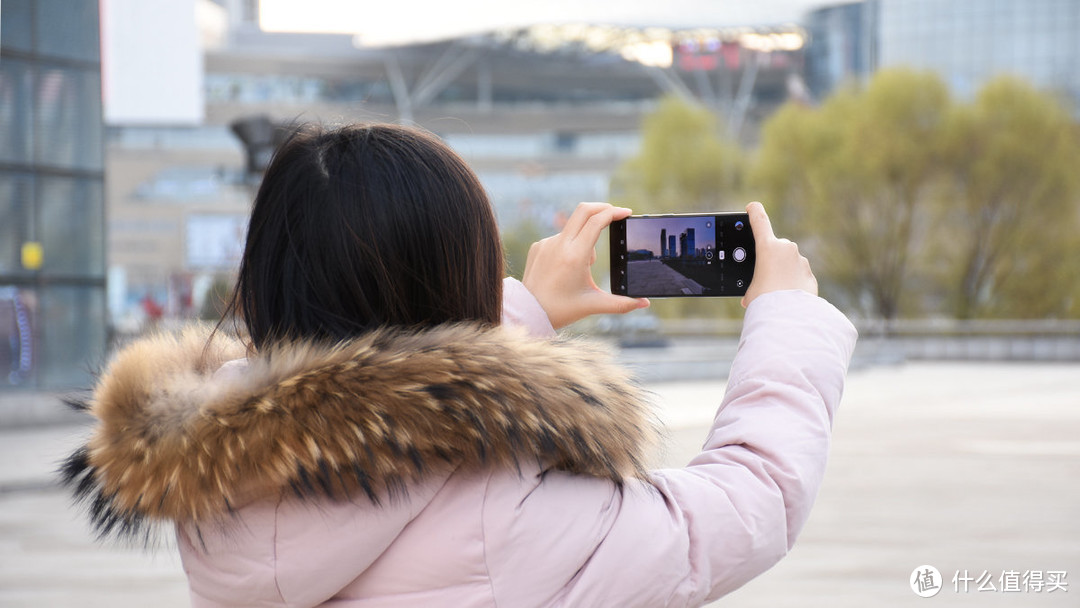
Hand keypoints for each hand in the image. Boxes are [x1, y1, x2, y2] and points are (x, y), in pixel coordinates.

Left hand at [522, 202, 649, 328]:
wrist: (528, 313)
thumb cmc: (561, 309)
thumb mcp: (593, 305)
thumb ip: (622, 303)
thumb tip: (645, 303)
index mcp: (574, 256)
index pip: (596, 221)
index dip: (614, 213)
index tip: (626, 213)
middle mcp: (559, 244)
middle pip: (584, 210)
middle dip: (603, 208)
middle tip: (615, 215)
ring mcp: (546, 243)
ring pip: (573, 229)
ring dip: (585, 239)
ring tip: (582, 268)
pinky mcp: (538, 246)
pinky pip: (560, 238)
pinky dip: (570, 246)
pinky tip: (566, 268)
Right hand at [741, 201, 817, 307]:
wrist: (788, 316)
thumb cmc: (765, 300)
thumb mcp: (750, 291)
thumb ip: (754, 284)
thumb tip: (753, 294)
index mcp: (767, 247)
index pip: (759, 221)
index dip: (754, 211)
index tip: (752, 206)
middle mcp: (786, 248)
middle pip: (774, 249)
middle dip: (770, 262)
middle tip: (763, 279)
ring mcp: (800, 260)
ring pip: (788, 263)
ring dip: (782, 274)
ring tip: (775, 293)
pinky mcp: (809, 274)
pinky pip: (798, 276)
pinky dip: (792, 284)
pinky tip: (787, 297)